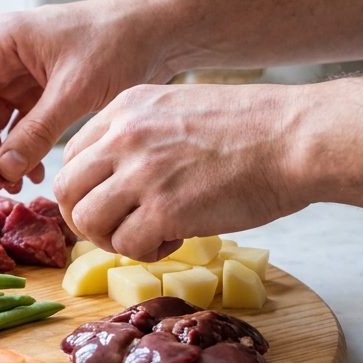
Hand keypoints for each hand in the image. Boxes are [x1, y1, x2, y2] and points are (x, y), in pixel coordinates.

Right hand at [0, 0, 169, 180]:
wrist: (160, 31)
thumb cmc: (118, 44)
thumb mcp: (74, 92)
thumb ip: (36, 132)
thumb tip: (3, 170)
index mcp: (2, 40)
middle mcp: (5, 53)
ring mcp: (22, 71)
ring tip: (9, 186)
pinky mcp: (42, 86)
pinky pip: (20, 122)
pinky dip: (22, 147)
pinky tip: (32, 173)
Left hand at [54, 83, 304, 259]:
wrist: (296, 137)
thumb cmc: (253, 128)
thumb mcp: (180, 110)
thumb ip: (143, 135)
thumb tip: (120, 173)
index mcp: (126, 109)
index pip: (72, 155)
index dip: (85, 187)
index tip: (109, 202)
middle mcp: (124, 137)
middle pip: (67, 190)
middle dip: (85, 218)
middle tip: (117, 229)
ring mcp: (141, 173)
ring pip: (87, 221)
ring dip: (112, 239)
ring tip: (147, 236)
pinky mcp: (164, 210)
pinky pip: (126, 245)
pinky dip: (146, 252)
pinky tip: (174, 241)